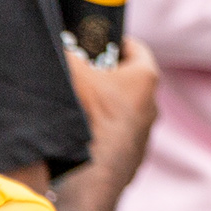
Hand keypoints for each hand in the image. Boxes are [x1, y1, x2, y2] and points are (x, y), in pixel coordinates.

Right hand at [68, 37, 160, 177]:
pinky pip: (119, 137)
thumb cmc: (89, 114)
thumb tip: (58, 46)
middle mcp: (152, 104)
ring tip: (79, 107)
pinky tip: (83, 135)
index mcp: (145, 78)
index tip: (97, 41)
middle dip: (106, 75)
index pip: (135, 48)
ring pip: (125, 111)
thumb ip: (66, 53)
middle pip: (129, 81)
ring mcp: (145, 133)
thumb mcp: (72, 73)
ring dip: (106, 106)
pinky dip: (104, 132)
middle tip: (82, 73)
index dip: (114, 40)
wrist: (94, 170)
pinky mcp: (134, 156)